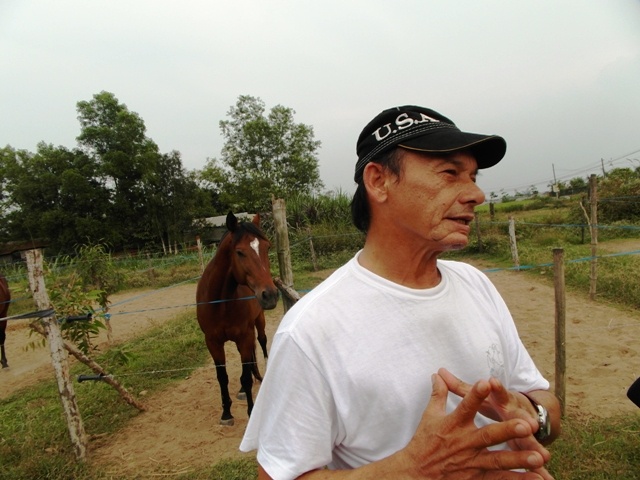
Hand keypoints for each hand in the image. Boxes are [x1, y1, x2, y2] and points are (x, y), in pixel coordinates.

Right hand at [396, 373, 552, 478]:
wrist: (416, 473)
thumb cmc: (424, 441)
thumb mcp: (430, 416)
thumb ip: (438, 394)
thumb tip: (437, 374)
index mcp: (453, 424)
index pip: (466, 406)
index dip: (475, 394)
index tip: (486, 382)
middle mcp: (464, 442)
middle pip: (488, 435)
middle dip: (508, 430)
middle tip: (527, 424)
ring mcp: (471, 462)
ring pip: (498, 460)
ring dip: (519, 458)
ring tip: (539, 456)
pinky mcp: (476, 478)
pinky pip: (499, 479)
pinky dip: (517, 479)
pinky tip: (536, 477)